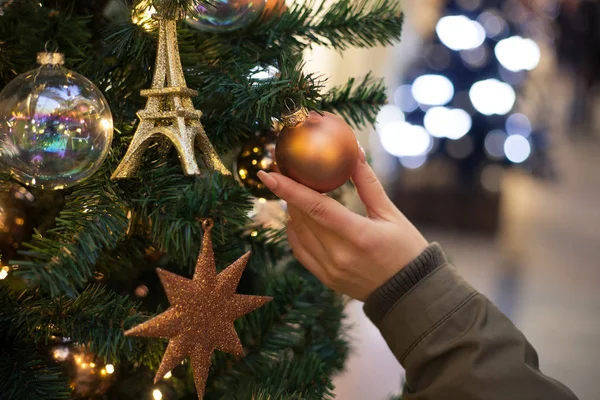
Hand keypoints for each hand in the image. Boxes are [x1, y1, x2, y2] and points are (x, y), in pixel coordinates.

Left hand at [257, 148, 427, 300]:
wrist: (411, 294)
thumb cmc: (406, 249)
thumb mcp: (390, 213)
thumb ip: (367, 182)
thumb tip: (353, 151)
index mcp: (359, 236)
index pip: (316, 208)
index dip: (289, 189)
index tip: (267, 174)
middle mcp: (340, 255)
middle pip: (303, 218)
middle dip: (288, 193)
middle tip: (282, 171)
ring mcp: (330, 270)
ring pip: (298, 233)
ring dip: (291, 210)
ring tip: (291, 190)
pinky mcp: (326, 279)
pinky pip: (300, 251)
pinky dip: (295, 232)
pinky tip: (297, 218)